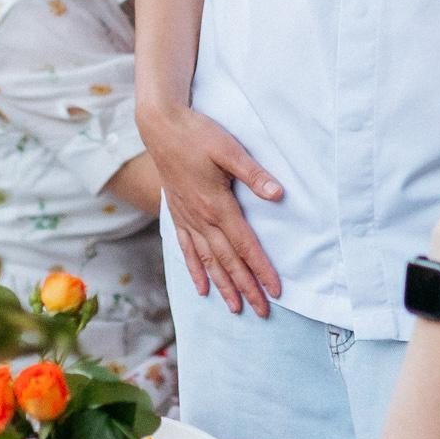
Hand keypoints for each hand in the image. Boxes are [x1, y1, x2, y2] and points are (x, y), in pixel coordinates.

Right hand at [143, 104, 283, 316]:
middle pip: (228, 260)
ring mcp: (187, 218)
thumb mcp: (229, 149)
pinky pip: (186, 249)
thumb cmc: (197, 134)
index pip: (245, 245)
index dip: (261, 269)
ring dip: (223, 286)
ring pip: (208, 260)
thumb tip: (279, 194)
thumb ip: (253, 173)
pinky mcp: (177, 213)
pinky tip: (201, 287)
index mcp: (217, 205)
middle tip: (262, 312)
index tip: (276, 290)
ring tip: (235, 308)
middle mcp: (201, 218)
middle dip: (246, 288)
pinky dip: (195, 269)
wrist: (160, 126)